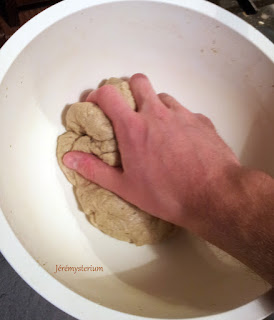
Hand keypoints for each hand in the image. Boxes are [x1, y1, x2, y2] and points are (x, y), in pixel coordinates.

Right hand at [63, 74, 239, 230]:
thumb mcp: (125, 186)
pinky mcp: (202, 121)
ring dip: (154, 106)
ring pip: (163, 97)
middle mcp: (157, 113)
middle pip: (139, 81)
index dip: (98, 94)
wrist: (214, 196)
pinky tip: (182, 140)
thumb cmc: (167, 194)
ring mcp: (182, 114)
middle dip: (129, 89)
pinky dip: (177, 120)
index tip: (95, 103)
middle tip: (129, 109)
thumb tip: (69, 157)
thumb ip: (95, 169)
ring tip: (156, 128)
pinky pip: (185, 112)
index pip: (109, 94)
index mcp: (134, 128)